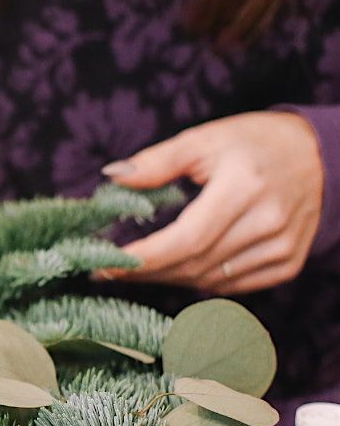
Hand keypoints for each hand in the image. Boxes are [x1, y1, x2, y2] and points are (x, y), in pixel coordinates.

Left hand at [99, 112, 324, 294]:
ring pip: (211, 280)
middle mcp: (268, 221)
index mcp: (243, 187)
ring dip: (169, 278)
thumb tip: (113, 177)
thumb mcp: (202, 139)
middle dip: (147, 271)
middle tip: (110, 268)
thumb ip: (156, 161)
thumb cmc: (252, 143)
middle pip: (195, 264)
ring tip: (140, 267)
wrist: (318, 154)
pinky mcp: (288, 263)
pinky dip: (201, 281)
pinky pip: (233, 286)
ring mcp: (282, 247)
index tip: (106, 265)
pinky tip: (179, 268)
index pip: (186, 239)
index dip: (144, 258)